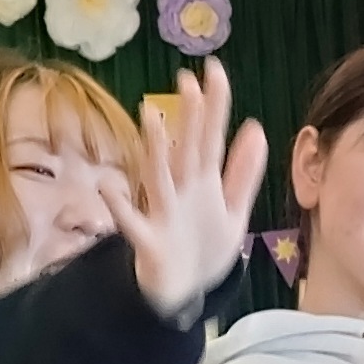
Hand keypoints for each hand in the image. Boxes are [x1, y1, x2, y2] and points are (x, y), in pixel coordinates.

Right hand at [111, 60, 269, 322]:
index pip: (211, 137)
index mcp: (204, 182)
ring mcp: (162, 213)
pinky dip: (119, 206)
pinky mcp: (150, 242)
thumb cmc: (203, 247)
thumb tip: (255, 128)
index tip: (214, 70)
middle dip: (188, 117)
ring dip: (154, 148)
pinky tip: (107, 188)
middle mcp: (181, 191)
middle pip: (187, 148)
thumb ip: (243, 172)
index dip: (215, 105)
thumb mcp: (232, 210)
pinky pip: (132, 223)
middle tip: (186, 80)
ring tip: (151, 116)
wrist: (183, 294)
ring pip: (158, 176)